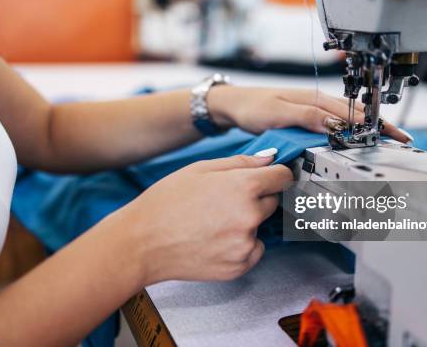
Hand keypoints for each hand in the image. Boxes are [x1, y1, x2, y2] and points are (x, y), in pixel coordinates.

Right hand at [121, 153, 291, 283]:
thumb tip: (269, 159)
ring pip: (261, 227)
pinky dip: (241, 245)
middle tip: (226, 201)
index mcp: (243, 186)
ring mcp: (245, 244)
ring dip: (247, 223)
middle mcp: (250, 216)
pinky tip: (215, 239)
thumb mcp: (200, 169)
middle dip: (257, 198)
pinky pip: (253, 250)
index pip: (283, 177)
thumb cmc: (165, 203)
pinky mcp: (239, 266)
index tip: (272, 178)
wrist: (142, 243)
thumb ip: (240, 162)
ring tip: (214, 222)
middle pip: (273, 202)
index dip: (277, 175)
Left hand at [207, 86, 410, 142]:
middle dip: (380, 127)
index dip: (375, 125)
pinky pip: (336, 122)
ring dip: (368, 128)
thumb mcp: (278, 113)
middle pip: (356, 115)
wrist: (234, 105)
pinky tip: (357, 136)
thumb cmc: (252, 106)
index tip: (394, 137)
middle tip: (401, 142)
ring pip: (348, 118)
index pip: (352, 113)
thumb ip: (306, 117)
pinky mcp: (308, 116)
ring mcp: (314, 108)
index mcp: (315, 99)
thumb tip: (335, 124)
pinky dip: (351, 128)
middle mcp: (318, 102)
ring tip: (388, 139)